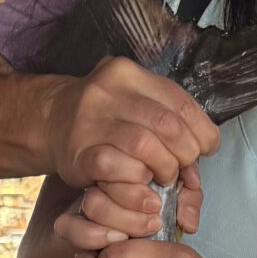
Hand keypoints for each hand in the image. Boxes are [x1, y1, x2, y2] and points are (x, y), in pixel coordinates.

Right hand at [40, 57, 218, 194]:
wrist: (51, 122)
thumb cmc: (104, 118)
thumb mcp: (135, 105)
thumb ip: (168, 123)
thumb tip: (202, 156)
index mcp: (129, 73)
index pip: (181, 102)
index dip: (202, 131)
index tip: (205, 148)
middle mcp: (108, 90)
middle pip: (167, 125)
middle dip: (185, 153)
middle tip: (182, 167)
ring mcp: (91, 120)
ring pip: (146, 145)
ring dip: (165, 168)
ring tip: (164, 177)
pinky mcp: (79, 151)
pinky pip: (118, 168)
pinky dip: (138, 180)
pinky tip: (141, 184)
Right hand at [52, 171, 201, 257]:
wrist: (146, 233)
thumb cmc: (163, 206)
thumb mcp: (179, 196)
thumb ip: (188, 197)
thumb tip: (188, 222)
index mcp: (117, 177)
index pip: (111, 173)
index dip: (132, 192)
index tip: (156, 205)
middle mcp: (94, 195)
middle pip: (93, 201)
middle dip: (122, 217)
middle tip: (151, 225)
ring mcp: (81, 219)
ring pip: (73, 224)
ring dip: (99, 236)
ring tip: (123, 242)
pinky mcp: (77, 244)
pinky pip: (69, 252)